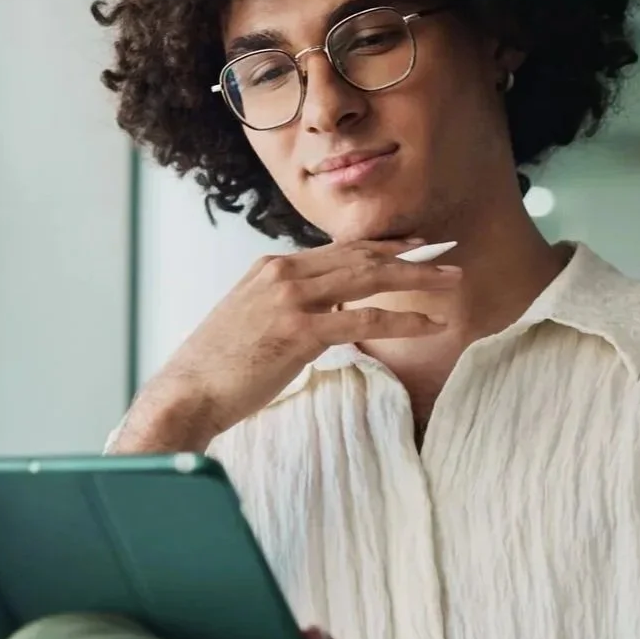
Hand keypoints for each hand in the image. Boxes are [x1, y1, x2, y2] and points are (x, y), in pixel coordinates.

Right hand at [114, 239, 460, 451]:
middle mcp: (282, 273)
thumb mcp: (251, 321)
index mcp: (270, 267)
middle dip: (410, 255)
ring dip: (417, 279)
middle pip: (360, 257)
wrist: (187, 392)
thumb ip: (286, 308)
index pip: (338, 251)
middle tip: (447, 255)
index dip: (381, 247)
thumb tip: (325, 313)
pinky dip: (404, 320)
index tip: (414, 246)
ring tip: (453, 281)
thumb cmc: (218, 369)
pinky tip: (431, 323)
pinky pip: (365, 320)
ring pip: (369, 279)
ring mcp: (290, 300)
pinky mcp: (299, 332)